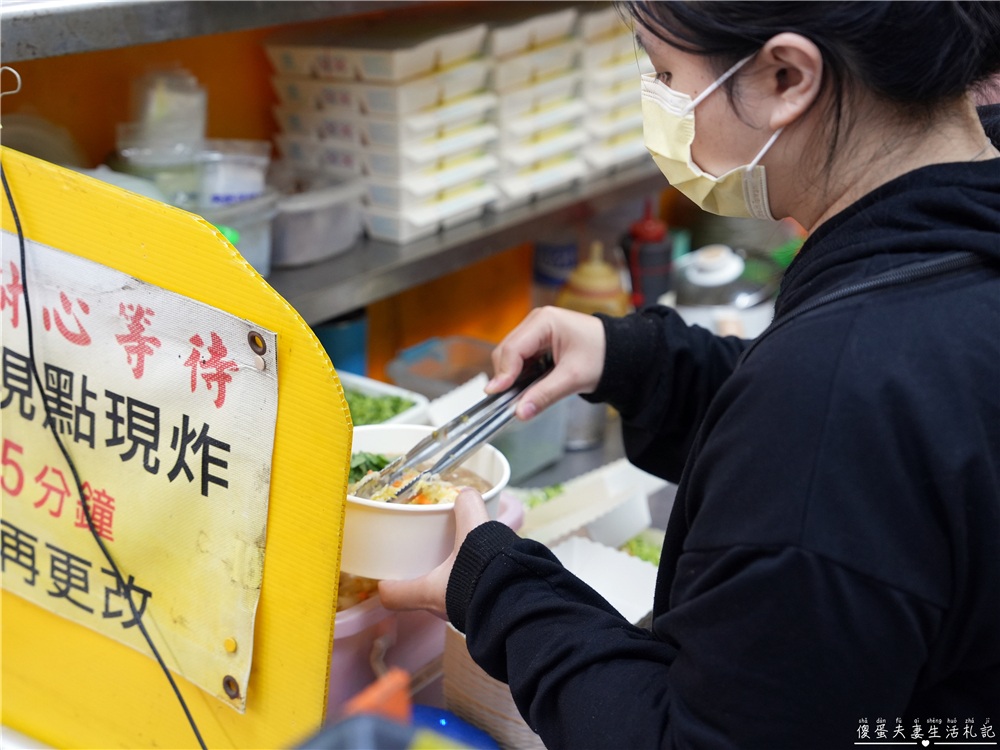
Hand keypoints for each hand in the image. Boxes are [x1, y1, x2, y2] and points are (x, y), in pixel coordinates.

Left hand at [378, 489, 490, 618]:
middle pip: (419, 595)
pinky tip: (483, 568)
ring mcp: (462, 614)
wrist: (519, 596)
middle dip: (422, 575)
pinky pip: (469, 598)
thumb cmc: (484, 570)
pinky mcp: (483, 613)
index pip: (391, 596)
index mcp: (426, 592)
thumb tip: (465, 495)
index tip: (386, 573)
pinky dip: (471, 584)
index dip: (386, 584)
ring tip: (458, 558)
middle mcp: (441, 608)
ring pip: (445, 596)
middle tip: (427, 555)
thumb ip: (466, 508)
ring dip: (448, 580)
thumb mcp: (472, 530)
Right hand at [486, 306, 605, 420]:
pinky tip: (528, 385)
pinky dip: (520, 373)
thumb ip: (544, 395)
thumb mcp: (573, 378)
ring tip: (522, 393)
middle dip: (506, 375)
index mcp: (544, 321)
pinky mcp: (537, 341)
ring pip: (510, 356)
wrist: (620, 352)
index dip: (503, 372)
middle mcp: (536, 321)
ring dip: (512, 376)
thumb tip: (520, 412)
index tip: (496, 393)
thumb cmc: (602, 356)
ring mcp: (535, 330)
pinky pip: (519, 358)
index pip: (513, 348)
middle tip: (510, 400)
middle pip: (506, 351)